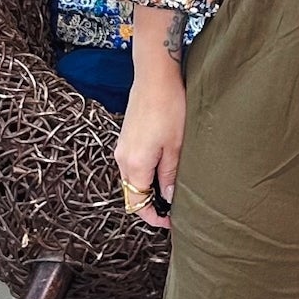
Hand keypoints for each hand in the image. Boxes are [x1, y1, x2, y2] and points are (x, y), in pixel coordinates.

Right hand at [114, 77, 184, 228]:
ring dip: (147, 190)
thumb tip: (170, 198)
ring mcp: (122, 148)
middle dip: (150, 206)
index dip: (154, 217)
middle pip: (131, 195)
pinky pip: (132, 167)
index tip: (171, 221)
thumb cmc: (169, 107)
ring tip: (171, 191)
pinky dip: (144, 175)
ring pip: (131, 181)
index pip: (137, 203)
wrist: (155, 77)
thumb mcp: (176, 146)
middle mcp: (123, 159)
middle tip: (174, 209)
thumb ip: (170, 175)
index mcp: (135, 164)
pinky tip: (163, 171)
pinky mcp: (126, 139)